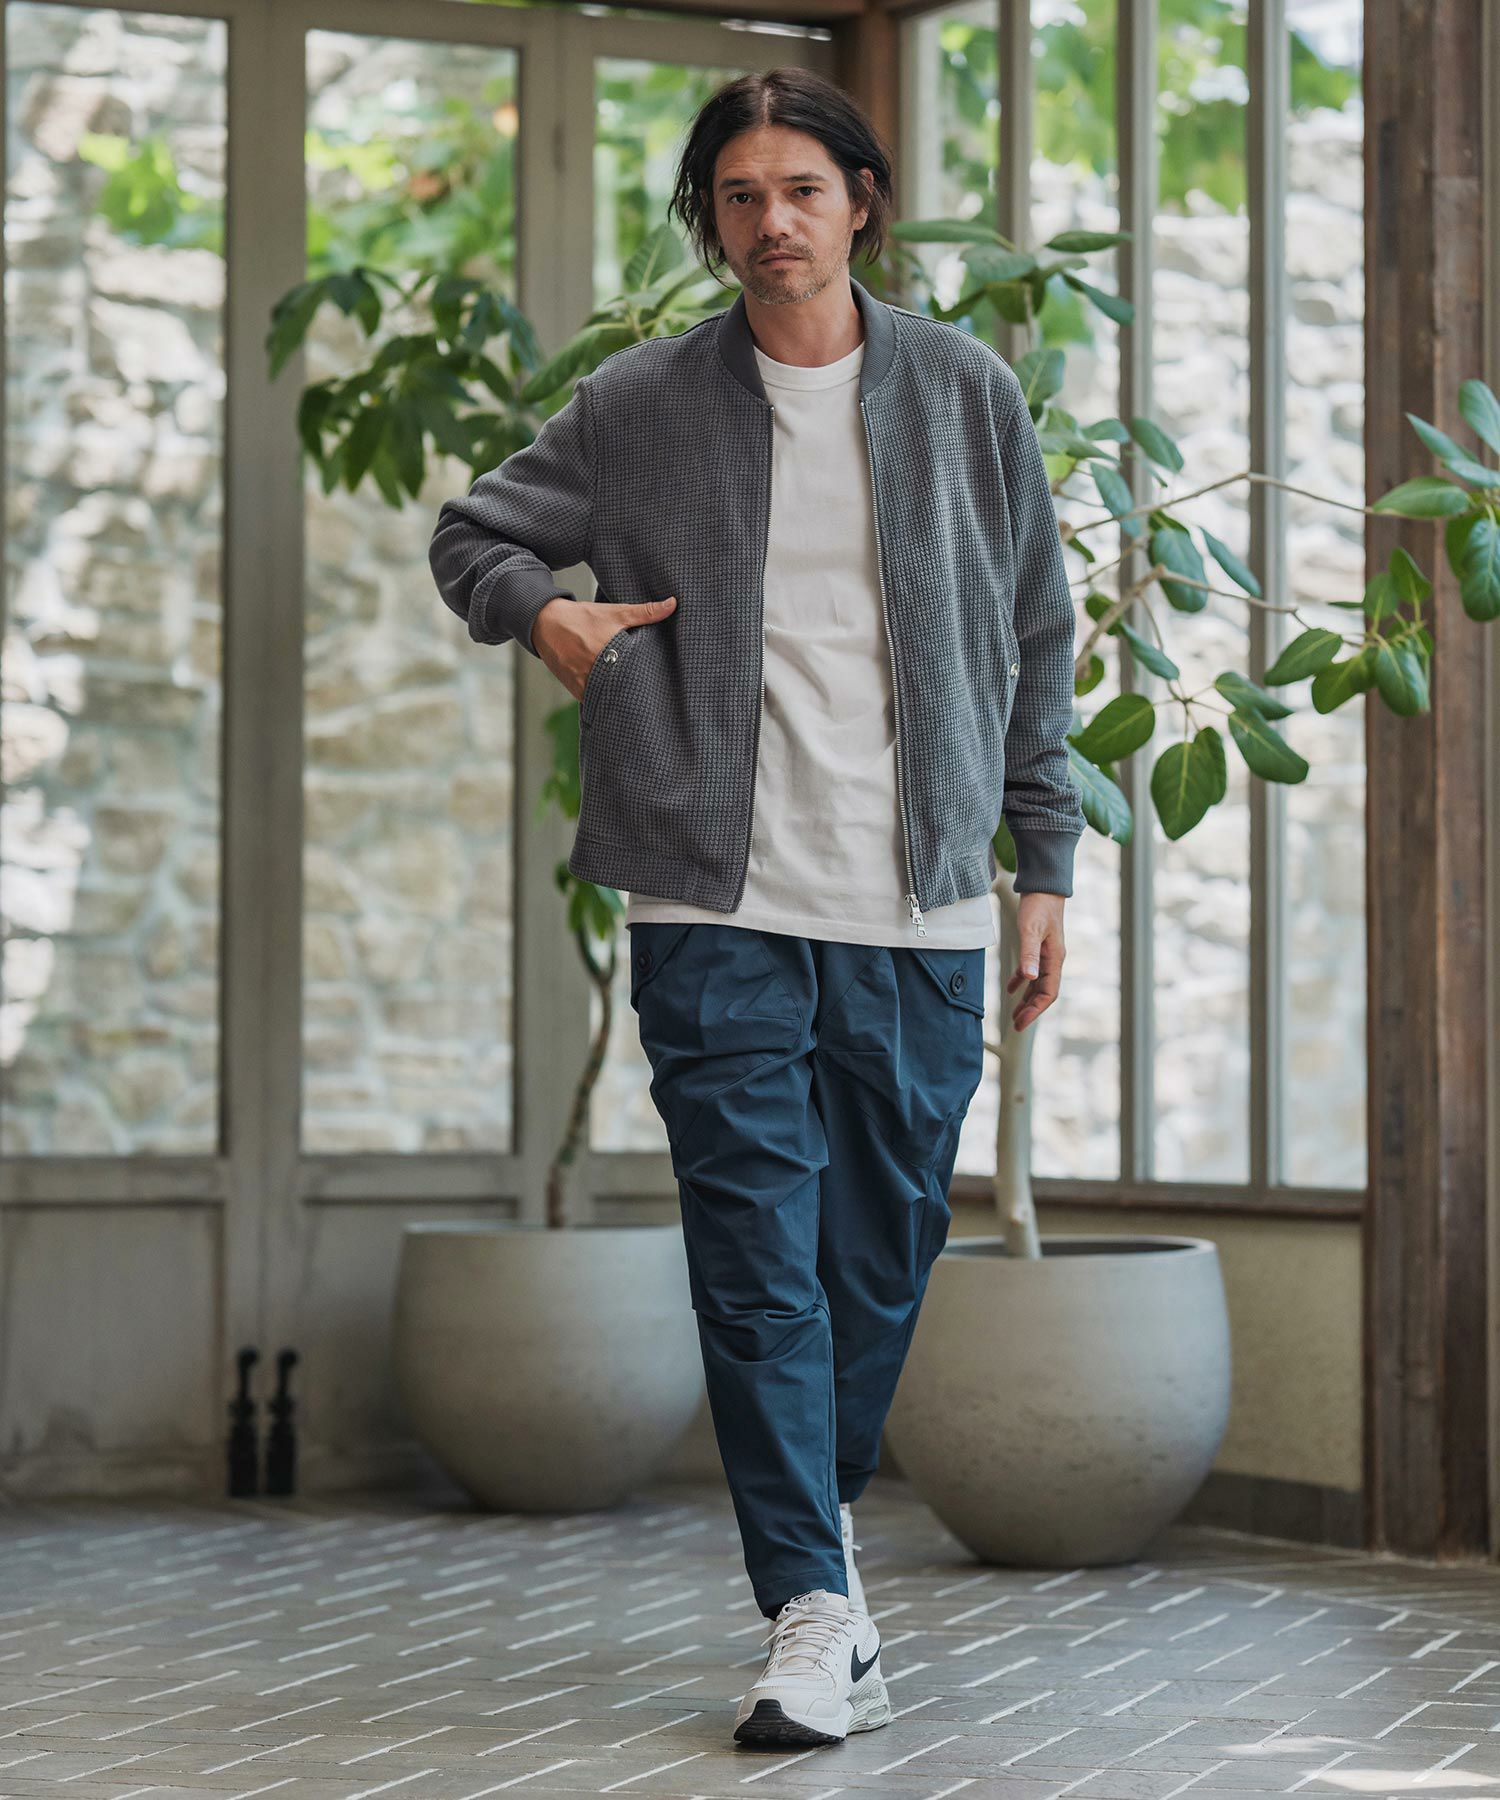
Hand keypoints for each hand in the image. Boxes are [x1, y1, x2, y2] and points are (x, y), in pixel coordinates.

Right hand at [535, 594, 677, 701]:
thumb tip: (673, 604)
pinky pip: (595, 701)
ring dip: (621, 697)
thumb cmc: (583, 618)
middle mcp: (595, 673)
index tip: (661, 684)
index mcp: (609, 653)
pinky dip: (605, 699)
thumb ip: (645, 612)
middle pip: (625, 689)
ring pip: (610, 698)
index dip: (649, 680)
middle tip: (654, 697)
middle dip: (637, 690)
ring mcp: (584, 685)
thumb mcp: (615, 613)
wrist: (546, 625)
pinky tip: (617, 700)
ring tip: (637, 701)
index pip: (637, 675)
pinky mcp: (576, 692)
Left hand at [1005, 892, 1065, 1031]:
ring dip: (1026, 1000)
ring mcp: (1046, 955)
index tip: (1021, 1023)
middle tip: (1015, 1025)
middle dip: (1030, 1010)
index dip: (1035, 1010)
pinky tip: (1011, 990)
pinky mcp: (1038, 948)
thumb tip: (1029, 978)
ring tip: (1014, 1014)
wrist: (1044, 888)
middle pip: (1043, 993)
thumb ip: (1029, 954)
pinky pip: (1031, 971)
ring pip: (1037, 984)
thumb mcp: (1030, 930)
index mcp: (1054, 960)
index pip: (1048, 993)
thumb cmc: (1038, 907)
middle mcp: (1053, 961)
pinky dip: (1021, 983)